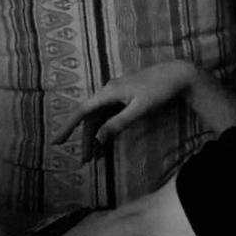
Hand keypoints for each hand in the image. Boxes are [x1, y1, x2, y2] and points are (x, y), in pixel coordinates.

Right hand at [53, 60, 198, 153]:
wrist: (179, 75)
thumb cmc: (160, 90)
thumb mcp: (140, 109)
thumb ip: (118, 123)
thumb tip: (99, 138)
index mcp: (109, 92)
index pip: (82, 112)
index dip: (68, 127)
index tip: (57, 142)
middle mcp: (109, 91)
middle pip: (90, 118)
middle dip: (86, 139)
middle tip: (84, 161)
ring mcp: (117, 94)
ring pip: (100, 118)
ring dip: (96, 137)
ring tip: (95, 158)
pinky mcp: (125, 98)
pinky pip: (109, 116)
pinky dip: (106, 130)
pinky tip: (106, 143)